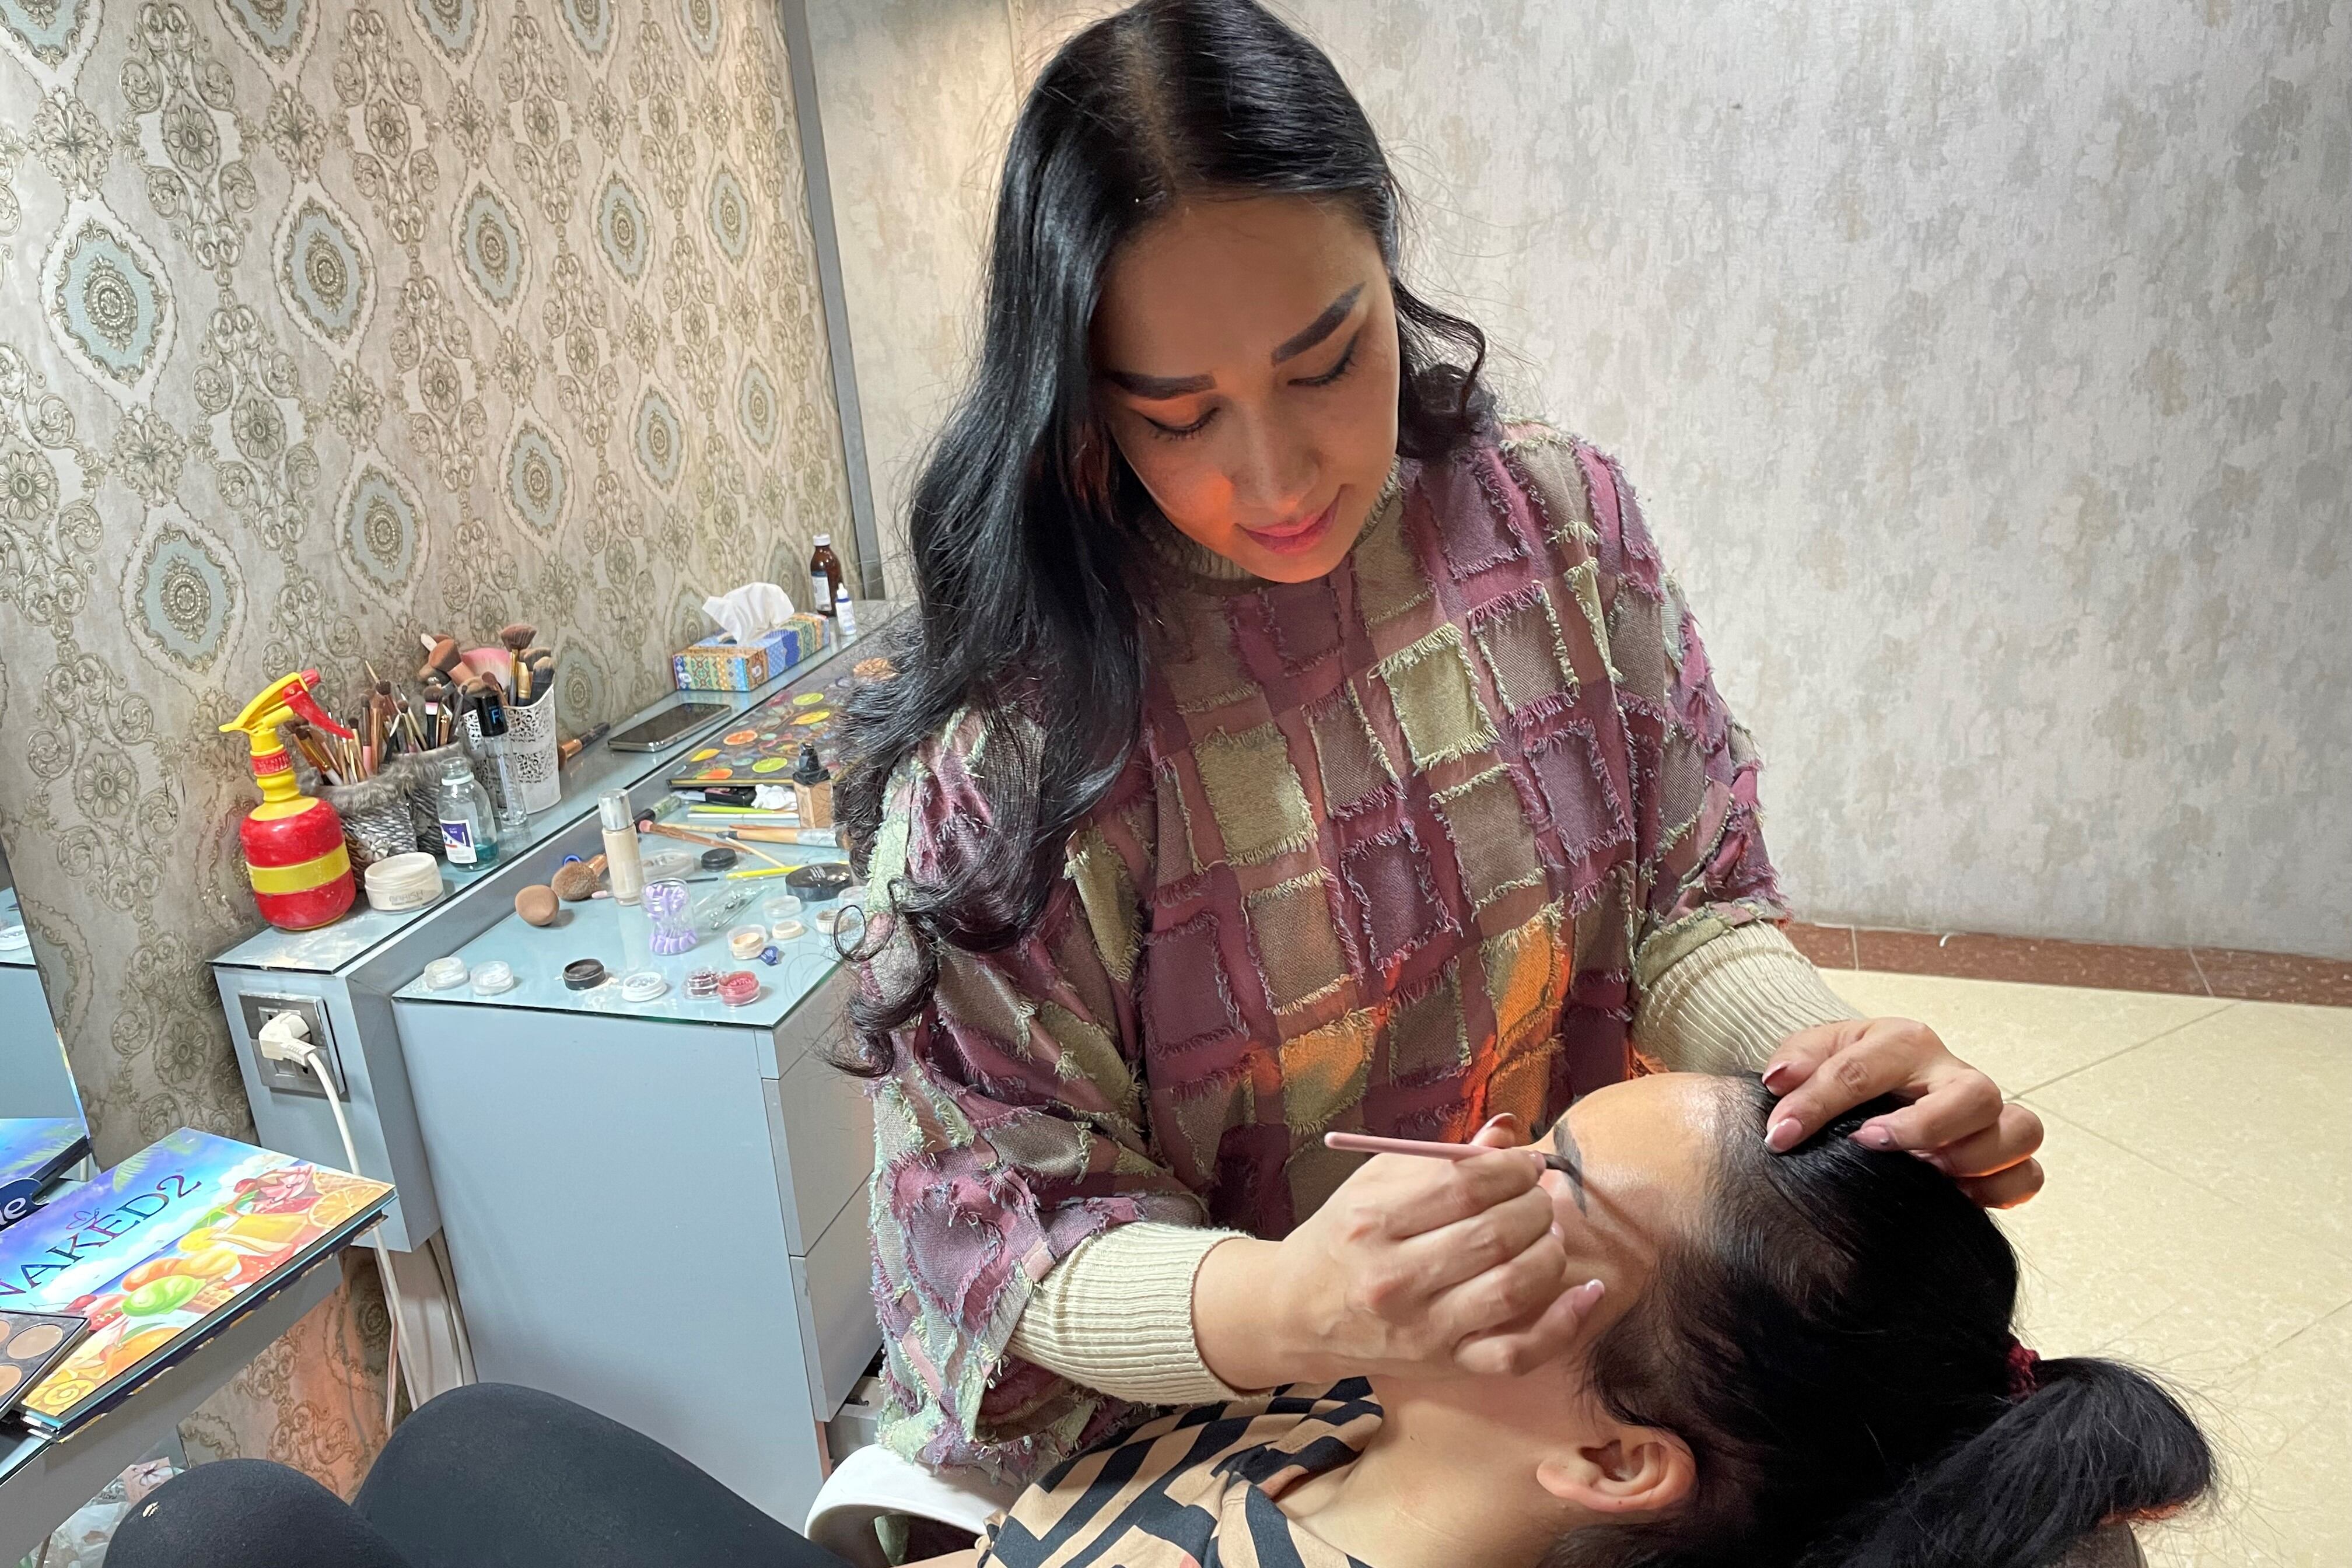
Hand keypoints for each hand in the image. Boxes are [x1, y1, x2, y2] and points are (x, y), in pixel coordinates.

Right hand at [1193, 1114, 1603, 1389]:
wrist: (1298, 1314)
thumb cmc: (1345, 1237)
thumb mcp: (1375, 1185)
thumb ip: (1439, 1159)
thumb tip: (1508, 1132)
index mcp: (1373, 1221)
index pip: (1464, 1185)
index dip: (1510, 1168)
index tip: (1522, 1163)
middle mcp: (1396, 1278)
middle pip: (1495, 1234)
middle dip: (1535, 1205)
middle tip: (1538, 1195)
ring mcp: (1424, 1328)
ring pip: (1514, 1287)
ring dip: (1550, 1251)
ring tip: (1549, 1232)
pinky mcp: (1447, 1365)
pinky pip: (1518, 1353)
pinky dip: (1564, 1323)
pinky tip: (1587, 1291)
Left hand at [1762, 1017, 2044, 1207]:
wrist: (1872, 1088)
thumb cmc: (1843, 1071)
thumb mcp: (1812, 1054)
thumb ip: (1796, 1060)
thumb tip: (1781, 1079)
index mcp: (1904, 1042)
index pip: (1866, 1067)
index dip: (1818, 1103)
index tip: (1783, 1134)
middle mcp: (1953, 1074)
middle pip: (1975, 1093)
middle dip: (1926, 1125)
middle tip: (1872, 1144)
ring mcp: (1986, 1115)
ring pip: (2020, 1129)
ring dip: (1974, 1157)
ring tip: (1925, 1172)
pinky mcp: (2003, 1154)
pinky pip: (2029, 1175)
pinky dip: (2000, 1189)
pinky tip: (1953, 1197)